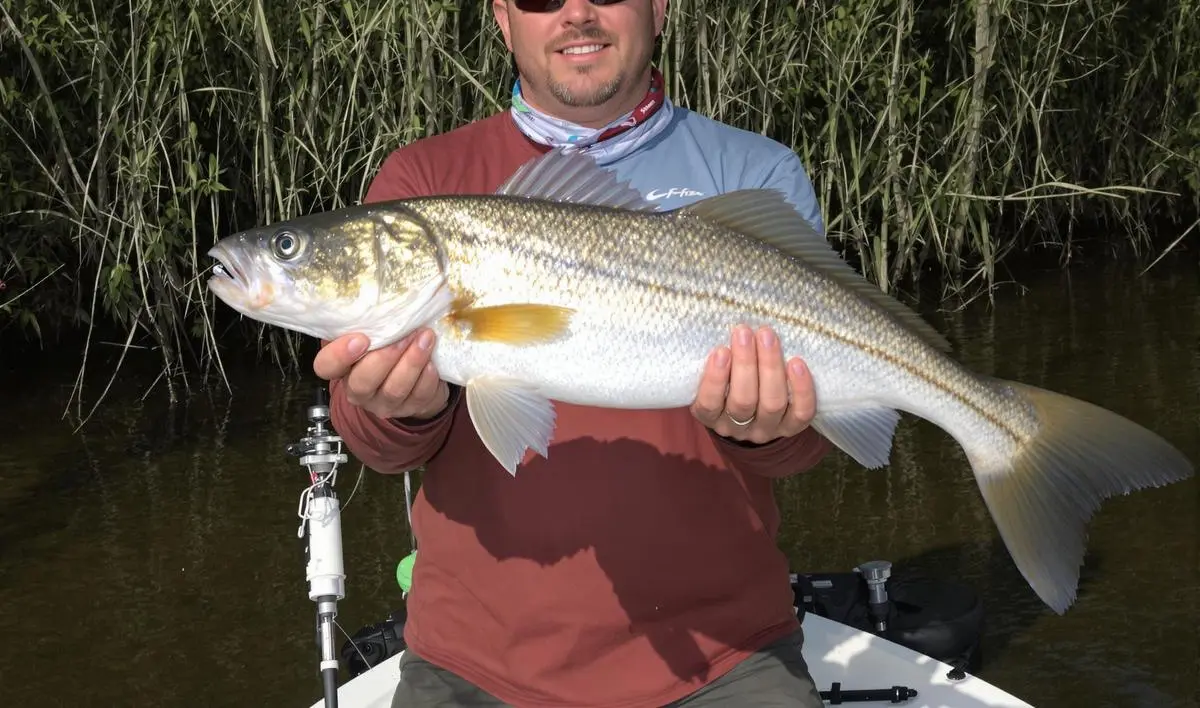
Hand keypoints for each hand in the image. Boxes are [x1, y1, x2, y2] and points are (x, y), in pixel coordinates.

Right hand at [313, 328, 449, 420]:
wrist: (415, 380)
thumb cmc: (387, 348)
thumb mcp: (372, 335)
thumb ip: (368, 322)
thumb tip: (375, 291)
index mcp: (342, 369)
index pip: (326, 367)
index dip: (339, 355)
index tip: (361, 338)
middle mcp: (358, 390)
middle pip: (362, 382)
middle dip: (385, 357)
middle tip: (403, 336)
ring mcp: (384, 403)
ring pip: (394, 389)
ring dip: (411, 362)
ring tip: (425, 338)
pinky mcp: (411, 408)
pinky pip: (418, 396)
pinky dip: (427, 377)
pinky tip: (432, 362)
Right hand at [691, 324, 816, 444]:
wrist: (755, 411)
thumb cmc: (729, 381)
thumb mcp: (716, 375)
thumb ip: (717, 359)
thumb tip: (727, 326)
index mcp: (712, 416)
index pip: (709, 404)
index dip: (715, 379)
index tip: (720, 350)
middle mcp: (738, 427)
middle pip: (743, 402)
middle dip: (745, 364)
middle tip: (744, 332)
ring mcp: (767, 429)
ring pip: (772, 403)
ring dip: (770, 367)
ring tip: (767, 336)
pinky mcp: (792, 427)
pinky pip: (801, 412)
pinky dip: (801, 388)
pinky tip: (797, 363)